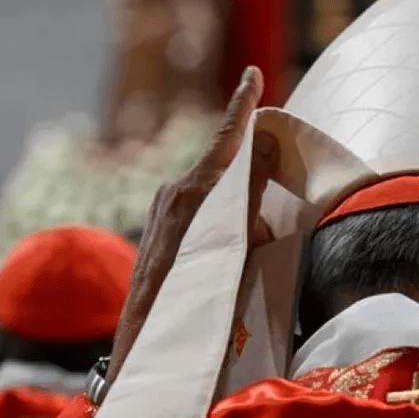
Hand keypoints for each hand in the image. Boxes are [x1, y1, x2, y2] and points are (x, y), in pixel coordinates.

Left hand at [106, 67, 278, 382]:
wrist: (146, 341)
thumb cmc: (194, 299)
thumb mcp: (234, 249)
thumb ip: (250, 208)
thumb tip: (266, 179)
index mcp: (192, 193)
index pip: (225, 139)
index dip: (242, 105)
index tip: (252, 76)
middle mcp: (173, 194)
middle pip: (223, 167)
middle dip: (251, 176)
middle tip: (272, 196)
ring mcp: (164, 211)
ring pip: (213, 193)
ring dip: (237, 208)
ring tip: (250, 244)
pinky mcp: (161, 229)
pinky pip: (200, 212)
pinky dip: (221, 222)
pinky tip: (230, 250)